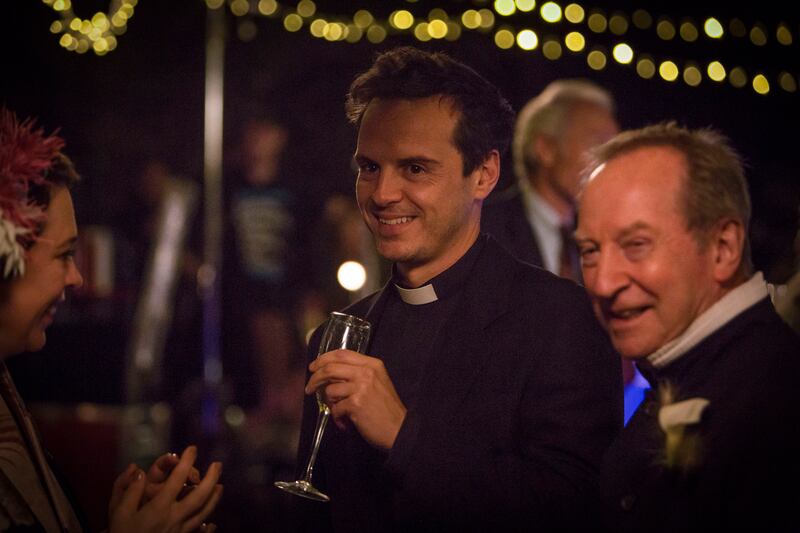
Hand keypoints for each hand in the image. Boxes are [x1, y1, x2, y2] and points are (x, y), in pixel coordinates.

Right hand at [108, 445, 222, 532]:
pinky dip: (207, 529)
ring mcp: (181, 531)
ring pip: (203, 513)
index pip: (177, 479)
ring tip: (221, 486)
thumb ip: (129, 490)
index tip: (193, 448)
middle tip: (218, 464)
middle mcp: (175, 517)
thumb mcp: (118, 511)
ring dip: (214, 498)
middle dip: (211, 478)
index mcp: (159, 507)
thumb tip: (138, 469)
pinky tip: (213, 524)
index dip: (186, 462)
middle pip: (200, 496)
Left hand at [306, 349, 406, 449]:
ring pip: (330, 390)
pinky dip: (337, 417)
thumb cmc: (386, 409)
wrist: (399, 429)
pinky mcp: (356, 404)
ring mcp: (361, 387)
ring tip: (340, 412)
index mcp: (372, 364)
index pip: (341, 354)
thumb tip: (330, 374)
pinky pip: (335, 408)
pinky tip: (346, 423)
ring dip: (330, 403)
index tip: (313, 367)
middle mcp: (367, 372)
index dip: (323, 359)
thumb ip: (358, 374)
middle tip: (309, 388)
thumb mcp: (377, 382)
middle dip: (315, 378)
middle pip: (330, 368)